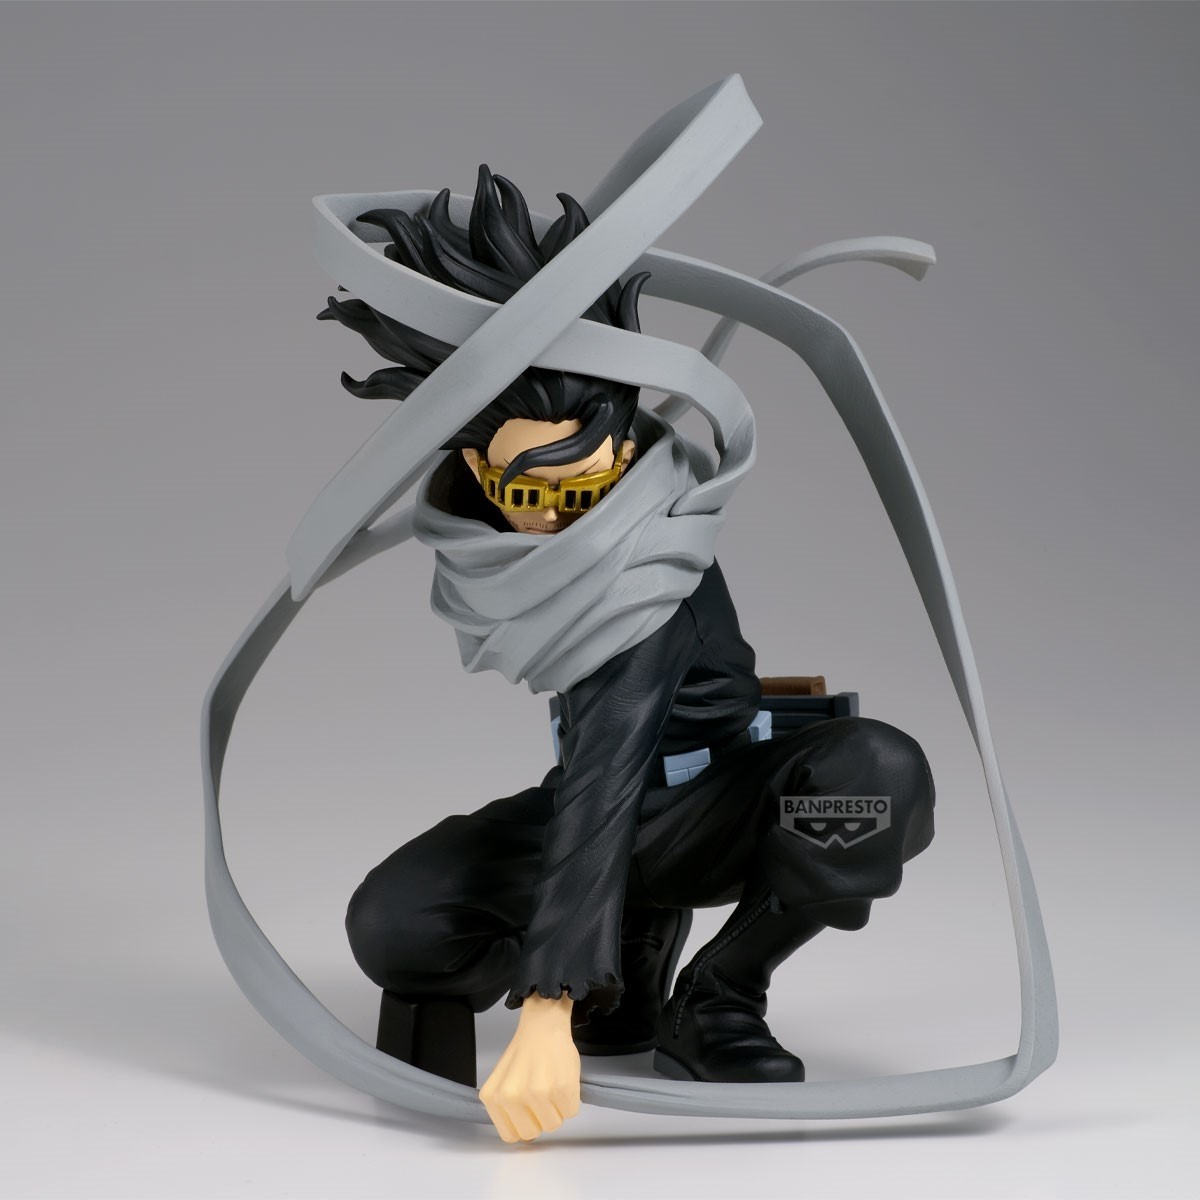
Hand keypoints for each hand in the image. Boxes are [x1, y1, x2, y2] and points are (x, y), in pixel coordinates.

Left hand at [479, 991, 580, 1142]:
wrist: (543, 1025)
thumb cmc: (525, 1053)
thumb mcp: (504, 1082)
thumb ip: (507, 1109)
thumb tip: (521, 1136)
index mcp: (493, 1098)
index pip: (511, 1136)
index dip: (523, 1124)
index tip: (528, 1110)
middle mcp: (511, 1097)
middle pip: (532, 1134)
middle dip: (540, 1118)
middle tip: (542, 1096)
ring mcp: (537, 1094)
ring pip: (553, 1125)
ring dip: (557, 1109)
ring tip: (552, 1085)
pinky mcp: (561, 1089)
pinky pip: (571, 1112)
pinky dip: (571, 1099)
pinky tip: (562, 1080)